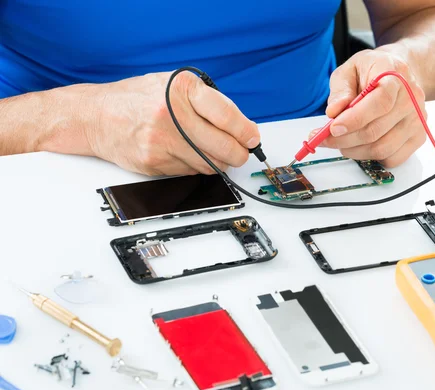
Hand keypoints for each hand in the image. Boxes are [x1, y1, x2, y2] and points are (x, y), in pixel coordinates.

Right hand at [87, 71, 259, 175]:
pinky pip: (190, 172)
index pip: (228, 116)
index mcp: (182, 89)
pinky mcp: (154, 162)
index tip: (253, 138)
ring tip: (213, 151)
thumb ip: (206, 100)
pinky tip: (187, 154)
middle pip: (224, 147)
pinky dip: (196, 166)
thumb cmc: (137, 98)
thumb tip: (241, 125)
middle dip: (239, 154)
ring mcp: (162, 141)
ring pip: (211, 164)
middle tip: (241, 152)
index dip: (246, 132)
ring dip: (219, 162)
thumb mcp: (172, 84)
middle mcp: (172, 114)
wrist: (95, 116)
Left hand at [316, 49, 426, 167]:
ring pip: (382, 148)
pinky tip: (360, 146)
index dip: (354, 119)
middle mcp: (412, 98)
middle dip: (344, 139)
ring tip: (340, 142)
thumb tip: (334, 111)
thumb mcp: (349, 70)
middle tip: (325, 139)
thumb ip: (340, 90)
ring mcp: (418, 120)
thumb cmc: (372, 71)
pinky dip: (371, 157)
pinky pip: (392, 158)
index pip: (379, 102)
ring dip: (354, 151)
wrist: (399, 73)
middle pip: (376, 130)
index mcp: (395, 75)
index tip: (333, 128)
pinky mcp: (418, 137)